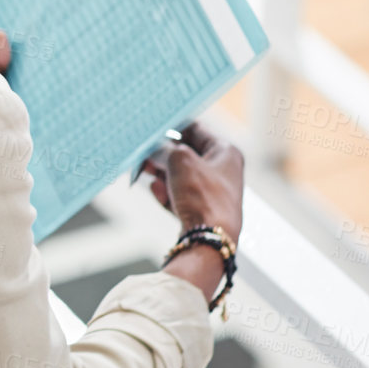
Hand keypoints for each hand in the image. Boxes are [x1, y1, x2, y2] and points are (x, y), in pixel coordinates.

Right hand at [141, 120, 242, 246]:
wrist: (210, 240)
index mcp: (226, 152)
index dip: (171, 127)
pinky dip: (166, 192)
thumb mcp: (178, 160)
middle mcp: (222, 170)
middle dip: (161, 154)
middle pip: (185, 153)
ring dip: (161, 173)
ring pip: (179, 175)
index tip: (151, 129)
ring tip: (145, 173)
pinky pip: (179, 195)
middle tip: (143, 154)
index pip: (194, 129)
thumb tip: (150, 147)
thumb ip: (162, 148)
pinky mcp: (202, 210)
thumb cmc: (203, 197)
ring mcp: (213, 192)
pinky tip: (156, 192)